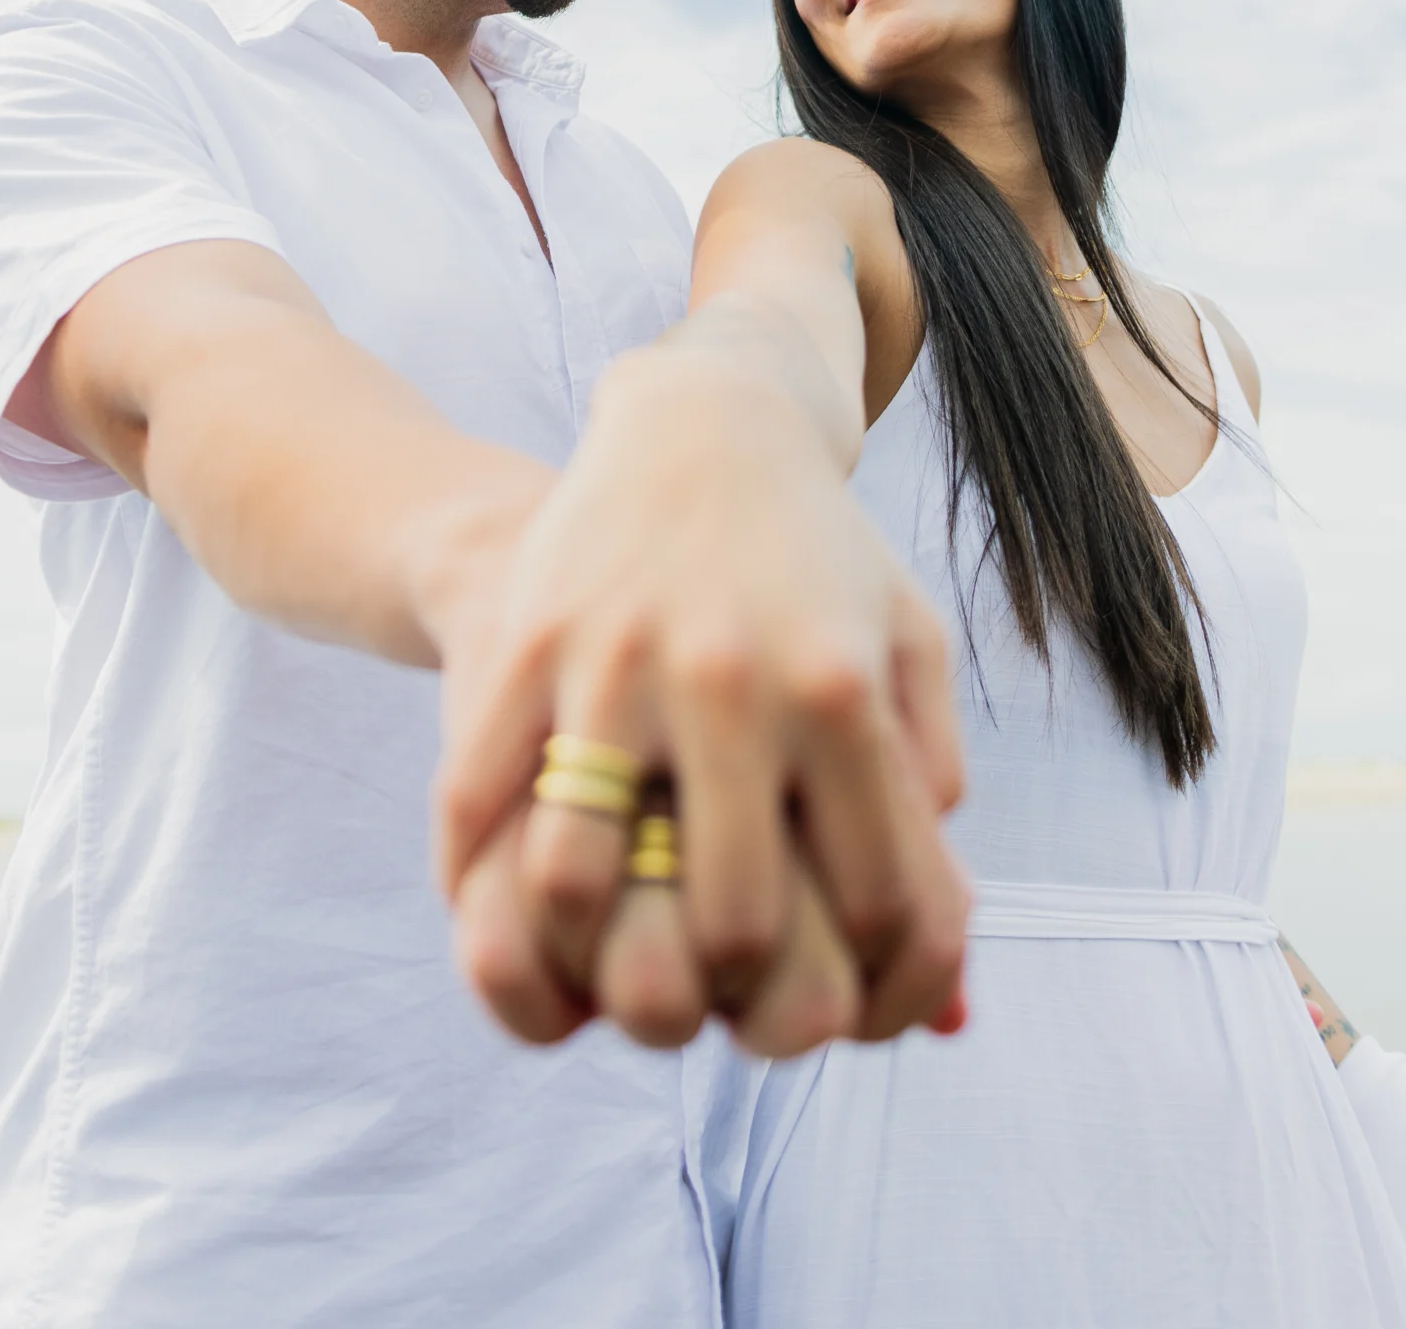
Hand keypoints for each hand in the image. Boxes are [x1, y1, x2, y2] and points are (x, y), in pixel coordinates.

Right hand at [436, 334, 968, 1056]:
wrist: (702, 422)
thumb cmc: (815, 551)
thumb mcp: (906, 635)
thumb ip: (929, 767)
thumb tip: (931, 916)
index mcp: (839, 692)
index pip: (868, 900)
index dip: (862, 976)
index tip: (837, 980)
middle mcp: (732, 681)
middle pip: (729, 918)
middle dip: (731, 984)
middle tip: (718, 980)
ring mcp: (619, 661)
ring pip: (578, 876)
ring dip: (588, 943)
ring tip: (606, 944)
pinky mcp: (531, 641)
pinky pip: (476, 795)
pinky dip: (474, 871)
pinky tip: (498, 890)